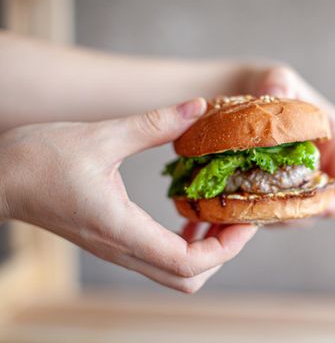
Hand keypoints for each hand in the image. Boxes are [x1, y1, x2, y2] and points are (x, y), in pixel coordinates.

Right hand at [0, 98, 256, 292]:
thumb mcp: (101, 135)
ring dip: (205, 251)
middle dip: (222, 253)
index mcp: (121, 228)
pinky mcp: (114, 241)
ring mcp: (118, 250)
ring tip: (218, 216)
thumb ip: (154, 123)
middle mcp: (122, 249)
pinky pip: (160, 259)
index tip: (245, 220)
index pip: (188, 263)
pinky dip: (184, 245)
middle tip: (237, 218)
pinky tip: (189, 216)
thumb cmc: (37, 159)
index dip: (226, 248)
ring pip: (175, 274)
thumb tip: (197, 107)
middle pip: (187, 279)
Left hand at [250, 66, 334, 217]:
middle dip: (298, 215)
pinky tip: (238, 204)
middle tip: (268, 212)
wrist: (245, 93)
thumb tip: (277, 91)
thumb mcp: (276, 77)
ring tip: (249, 208)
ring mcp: (301, 180)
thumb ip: (278, 80)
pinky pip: (275, 210)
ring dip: (275, 216)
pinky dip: (260, 211)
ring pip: (296, 214)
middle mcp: (323, 167)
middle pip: (321, 208)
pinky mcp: (279, 187)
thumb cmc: (269, 84)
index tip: (313, 208)